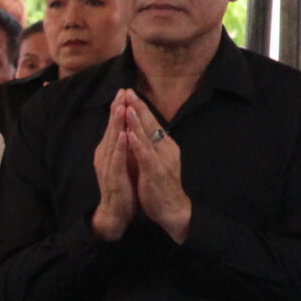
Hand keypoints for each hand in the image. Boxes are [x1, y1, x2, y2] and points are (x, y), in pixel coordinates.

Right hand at [90, 91, 139, 241]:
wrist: (116, 211)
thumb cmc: (122, 184)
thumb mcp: (124, 160)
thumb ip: (124, 145)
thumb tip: (128, 128)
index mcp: (109, 150)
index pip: (114, 125)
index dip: (119, 108)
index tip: (124, 90)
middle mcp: (105, 155)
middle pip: (111, 128)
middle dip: (116, 109)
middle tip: (121, 91)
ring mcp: (107, 165)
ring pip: (112, 140)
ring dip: (116, 123)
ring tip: (121, 106)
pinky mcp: (112, 176)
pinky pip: (116, 159)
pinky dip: (120, 146)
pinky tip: (123, 135)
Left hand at [123, 101, 189, 243]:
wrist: (172, 208)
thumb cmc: (161, 186)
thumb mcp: (157, 161)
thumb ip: (151, 147)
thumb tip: (141, 132)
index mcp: (165, 146)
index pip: (152, 123)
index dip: (141, 108)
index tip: (130, 94)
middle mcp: (166, 149)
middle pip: (151, 124)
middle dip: (139, 107)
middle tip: (128, 92)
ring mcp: (162, 160)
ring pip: (148, 137)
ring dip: (137, 121)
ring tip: (128, 107)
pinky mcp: (155, 172)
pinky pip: (145, 155)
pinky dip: (137, 144)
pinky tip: (129, 135)